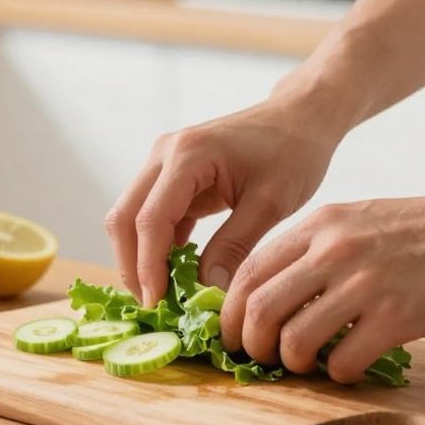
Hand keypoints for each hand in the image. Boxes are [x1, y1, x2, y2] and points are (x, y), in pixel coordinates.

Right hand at [105, 96, 344, 305]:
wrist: (298, 118)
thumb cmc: (293, 152)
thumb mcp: (271, 203)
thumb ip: (235, 246)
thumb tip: (205, 291)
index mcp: (187, 155)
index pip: (150, 219)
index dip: (148, 266)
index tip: (156, 304)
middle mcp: (164, 154)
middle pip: (125, 217)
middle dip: (132, 265)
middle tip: (152, 306)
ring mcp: (162, 162)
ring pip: (131, 217)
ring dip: (140, 257)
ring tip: (162, 296)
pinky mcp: (171, 175)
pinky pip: (151, 216)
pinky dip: (156, 246)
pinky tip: (174, 275)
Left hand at [219, 189, 424, 382]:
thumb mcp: (362, 218)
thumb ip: (318, 246)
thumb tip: (279, 287)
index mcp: (321, 224)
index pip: (248, 271)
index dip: (230, 311)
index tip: (234, 333)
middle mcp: (334, 251)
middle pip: (257, 308)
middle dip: (249, 344)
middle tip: (260, 358)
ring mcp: (364, 284)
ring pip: (293, 340)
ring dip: (291, 363)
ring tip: (307, 364)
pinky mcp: (398, 317)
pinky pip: (344, 361)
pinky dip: (339, 374)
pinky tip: (350, 367)